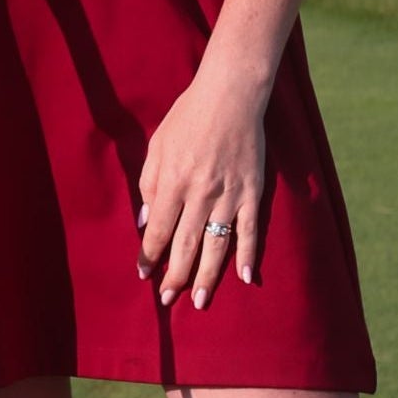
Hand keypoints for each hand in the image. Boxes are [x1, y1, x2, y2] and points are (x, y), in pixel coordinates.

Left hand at [136, 64, 267, 309]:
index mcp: (173, 181)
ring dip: (208, 275)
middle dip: (175, 275)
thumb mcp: (157, 146)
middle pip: (186, 244)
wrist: (231, 96)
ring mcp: (230, 194)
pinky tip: (247, 277)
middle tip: (167, 300)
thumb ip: (150, 184)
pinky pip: (250, 229)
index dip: (150, 254)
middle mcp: (201, 193)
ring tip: (200, 301)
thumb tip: (148, 221)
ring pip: (217, 244)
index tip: (144, 274)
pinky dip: (249, 254)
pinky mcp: (253, 191)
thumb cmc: (188, 118)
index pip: (160, 229)